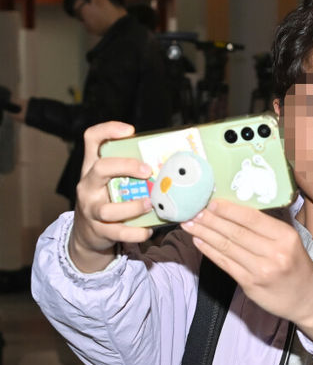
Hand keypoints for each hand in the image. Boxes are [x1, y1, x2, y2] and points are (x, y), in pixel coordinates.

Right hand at [69, 121, 153, 271]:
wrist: (87, 234)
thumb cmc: (108, 200)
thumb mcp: (112, 181)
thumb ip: (130, 171)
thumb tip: (172, 162)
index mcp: (92, 168)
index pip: (91, 139)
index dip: (107, 130)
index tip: (130, 130)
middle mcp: (88, 185)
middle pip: (100, 168)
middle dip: (125, 166)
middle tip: (147, 170)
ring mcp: (91, 209)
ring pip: (108, 209)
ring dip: (134, 207)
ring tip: (151, 204)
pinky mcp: (98, 230)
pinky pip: (119, 232)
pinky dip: (136, 232)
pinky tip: (148, 230)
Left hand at [183, 199, 312, 345]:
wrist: (307, 298)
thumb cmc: (296, 265)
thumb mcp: (290, 241)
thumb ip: (268, 227)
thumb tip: (236, 208)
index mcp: (285, 236)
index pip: (252, 218)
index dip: (228, 209)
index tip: (210, 202)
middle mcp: (275, 252)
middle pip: (236, 232)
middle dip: (210, 220)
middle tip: (192, 210)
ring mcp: (261, 270)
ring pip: (227, 247)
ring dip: (205, 233)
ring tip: (189, 224)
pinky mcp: (250, 284)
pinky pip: (225, 263)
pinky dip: (209, 251)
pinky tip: (198, 241)